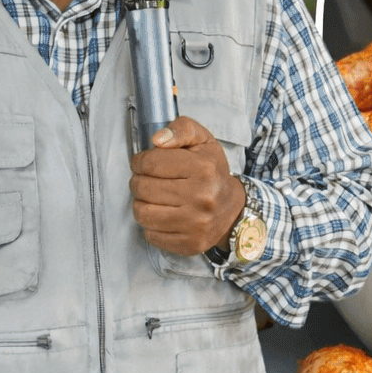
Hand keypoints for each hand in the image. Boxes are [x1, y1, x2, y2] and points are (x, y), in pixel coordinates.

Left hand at [129, 115, 245, 256]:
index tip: (143, 162)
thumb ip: (180, 129)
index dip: (140, 161)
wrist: (233, 207)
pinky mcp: (190, 243)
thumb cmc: (211, 170)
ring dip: (140, 203)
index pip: (151, 163)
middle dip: (138, 181)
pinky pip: (151, 234)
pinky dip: (150, 223)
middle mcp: (202, 197)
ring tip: (151, 196)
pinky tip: (161, 214)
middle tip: (146, 179)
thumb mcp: (202, 140)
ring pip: (143, 213)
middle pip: (143, 188)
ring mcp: (196, 224)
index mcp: (203, 169)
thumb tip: (157, 140)